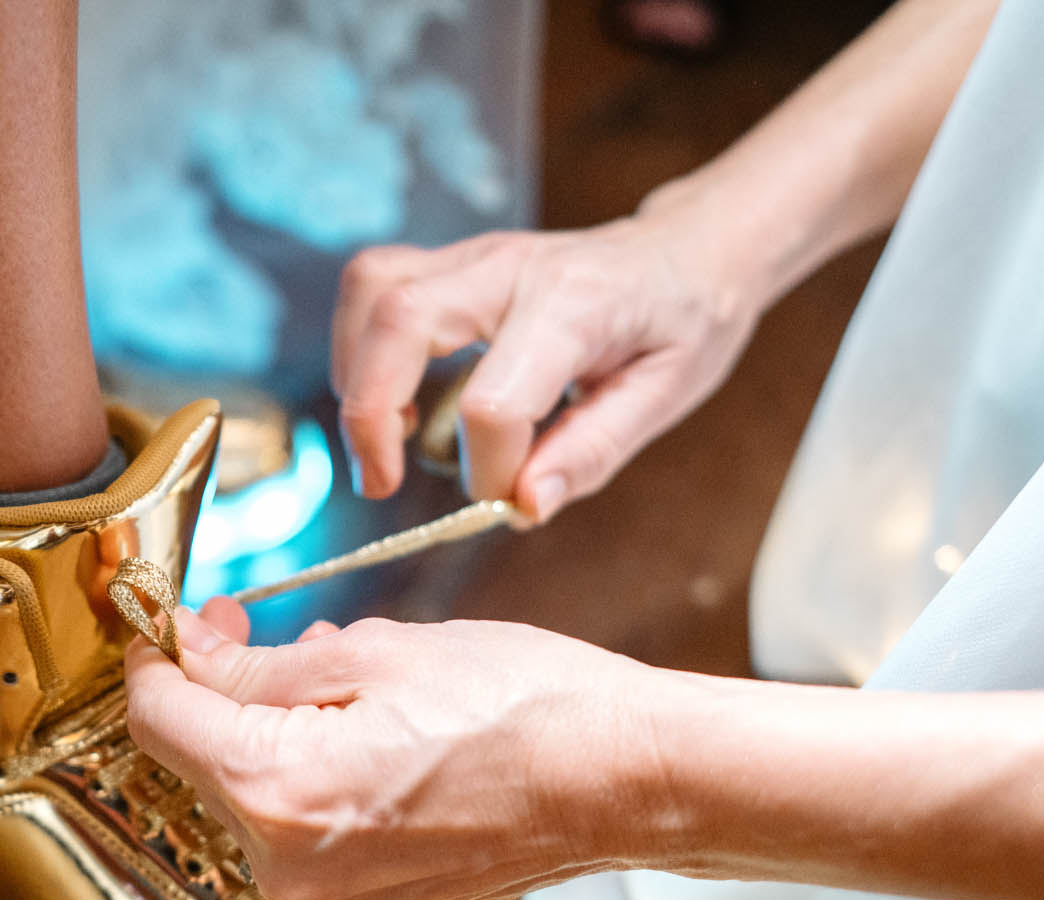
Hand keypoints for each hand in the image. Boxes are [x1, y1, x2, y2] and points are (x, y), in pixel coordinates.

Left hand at [123, 598, 666, 899]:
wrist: (622, 782)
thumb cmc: (521, 705)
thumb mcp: (374, 653)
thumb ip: (257, 666)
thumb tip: (187, 655)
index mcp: (279, 794)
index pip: (160, 720)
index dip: (159, 657)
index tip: (176, 621)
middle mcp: (289, 871)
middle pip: (205, 766)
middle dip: (228, 697)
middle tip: (277, 635)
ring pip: (256, 805)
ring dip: (278, 743)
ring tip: (354, 692)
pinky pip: (307, 844)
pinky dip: (320, 792)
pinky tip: (378, 749)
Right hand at [332, 181, 763, 521]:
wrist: (688, 250)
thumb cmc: (684, 322)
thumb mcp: (665, 396)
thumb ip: (590, 452)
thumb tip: (521, 506)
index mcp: (577, 305)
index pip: (495, 400)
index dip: (489, 468)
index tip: (509, 497)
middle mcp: (512, 267)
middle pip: (399, 318)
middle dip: (369, 413)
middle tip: (381, 482)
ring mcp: (475, 256)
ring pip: (371, 289)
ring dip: (355, 374)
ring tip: (387, 438)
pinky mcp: (451, 262)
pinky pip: (374, 287)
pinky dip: (363, 349)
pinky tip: (396, 399)